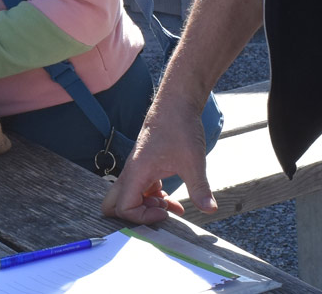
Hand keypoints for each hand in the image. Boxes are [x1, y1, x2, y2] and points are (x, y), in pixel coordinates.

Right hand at [102, 98, 211, 225]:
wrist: (176, 104)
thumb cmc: (179, 128)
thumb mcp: (193, 161)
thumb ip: (199, 189)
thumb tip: (209, 209)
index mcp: (137, 172)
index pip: (122, 207)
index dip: (142, 217)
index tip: (165, 211)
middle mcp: (131, 172)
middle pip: (113, 203)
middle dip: (133, 216)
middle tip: (158, 212)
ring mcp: (136, 169)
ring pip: (129, 198)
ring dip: (146, 207)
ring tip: (171, 207)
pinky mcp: (144, 166)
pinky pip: (141, 190)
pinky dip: (153, 199)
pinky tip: (173, 200)